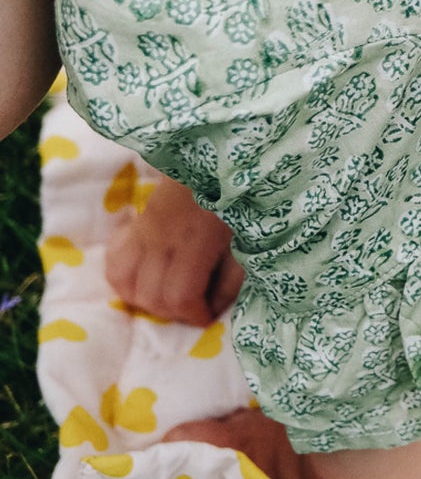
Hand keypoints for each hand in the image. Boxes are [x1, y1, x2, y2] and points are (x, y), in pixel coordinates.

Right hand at [104, 176, 244, 326]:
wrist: (217, 163)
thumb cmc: (240, 202)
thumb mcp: (249, 242)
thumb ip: (232, 277)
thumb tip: (213, 307)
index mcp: (195, 243)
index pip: (179, 296)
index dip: (193, 314)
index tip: (208, 314)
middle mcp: (161, 239)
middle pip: (149, 296)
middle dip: (172, 312)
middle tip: (194, 306)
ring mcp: (143, 230)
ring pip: (122, 281)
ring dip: (144, 299)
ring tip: (169, 297)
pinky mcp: (136, 224)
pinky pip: (114, 259)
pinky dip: (126, 276)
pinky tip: (148, 276)